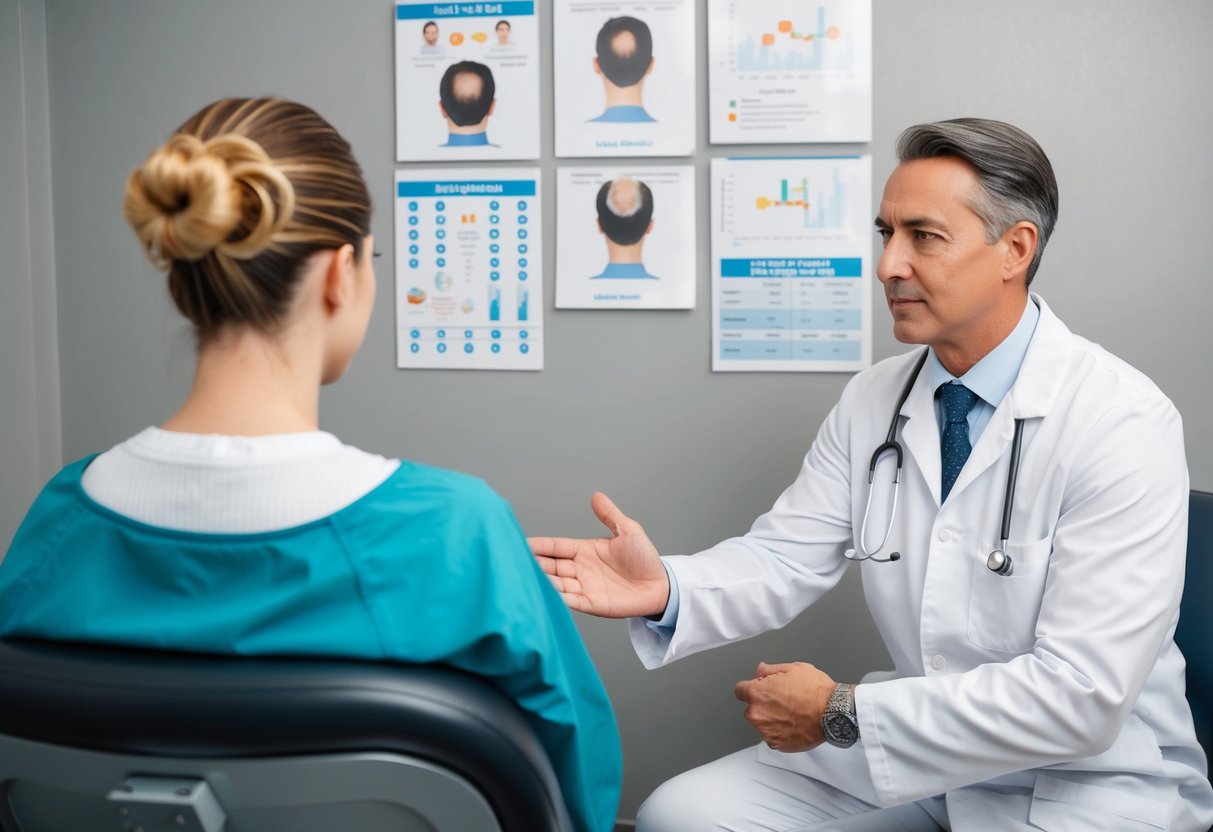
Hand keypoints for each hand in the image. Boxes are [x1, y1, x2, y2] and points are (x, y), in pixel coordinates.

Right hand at [528, 492, 668, 618]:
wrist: (660, 585)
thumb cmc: (645, 558)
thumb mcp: (628, 530)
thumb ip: (610, 515)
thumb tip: (596, 495)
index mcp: (585, 550)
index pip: (556, 547)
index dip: (540, 545)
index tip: (522, 543)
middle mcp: (581, 569)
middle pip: (551, 565)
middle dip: (534, 563)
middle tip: (515, 561)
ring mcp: (585, 587)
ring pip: (556, 583)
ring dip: (542, 580)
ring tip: (526, 577)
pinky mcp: (592, 604)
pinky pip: (571, 600)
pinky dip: (557, 598)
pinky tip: (546, 593)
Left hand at [733, 662, 836, 752]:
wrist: (833, 713)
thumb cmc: (816, 691)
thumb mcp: (793, 669)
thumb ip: (770, 670)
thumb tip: (760, 671)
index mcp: (757, 693)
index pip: (740, 690)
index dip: (752, 688)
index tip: (760, 690)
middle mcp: (757, 713)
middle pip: (752, 708)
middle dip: (763, 704)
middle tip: (784, 700)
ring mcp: (765, 731)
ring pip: (762, 723)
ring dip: (771, 719)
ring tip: (792, 712)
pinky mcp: (776, 744)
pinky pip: (772, 736)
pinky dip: (780, 732)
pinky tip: (793, 724)